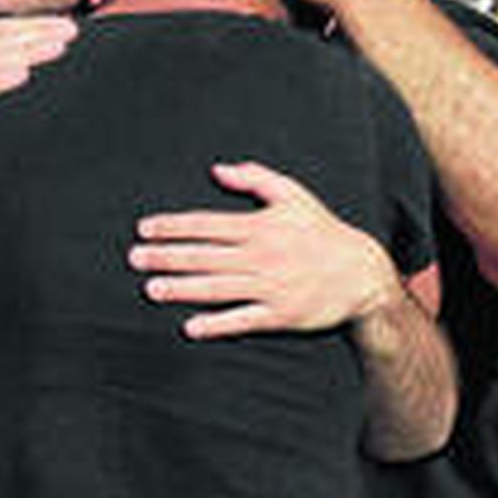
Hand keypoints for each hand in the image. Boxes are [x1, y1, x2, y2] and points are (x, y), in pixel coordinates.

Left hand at [129, 161, 401, 338]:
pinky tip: (190, 327)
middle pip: (204, 256)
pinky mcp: (281, 315)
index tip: (144, 229)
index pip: (206, 224)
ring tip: (151, 289)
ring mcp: (271, 287)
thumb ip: (255, 178)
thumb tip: (217, 169)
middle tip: (134, 258)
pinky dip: (217, 325)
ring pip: (217, 288)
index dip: (173, 226)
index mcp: (260, 227)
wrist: (363, 273)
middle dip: (166, 257)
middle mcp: (262, 257)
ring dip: (182, 289)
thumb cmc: (322, 231)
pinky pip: (243, 320)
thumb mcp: (294, 195)